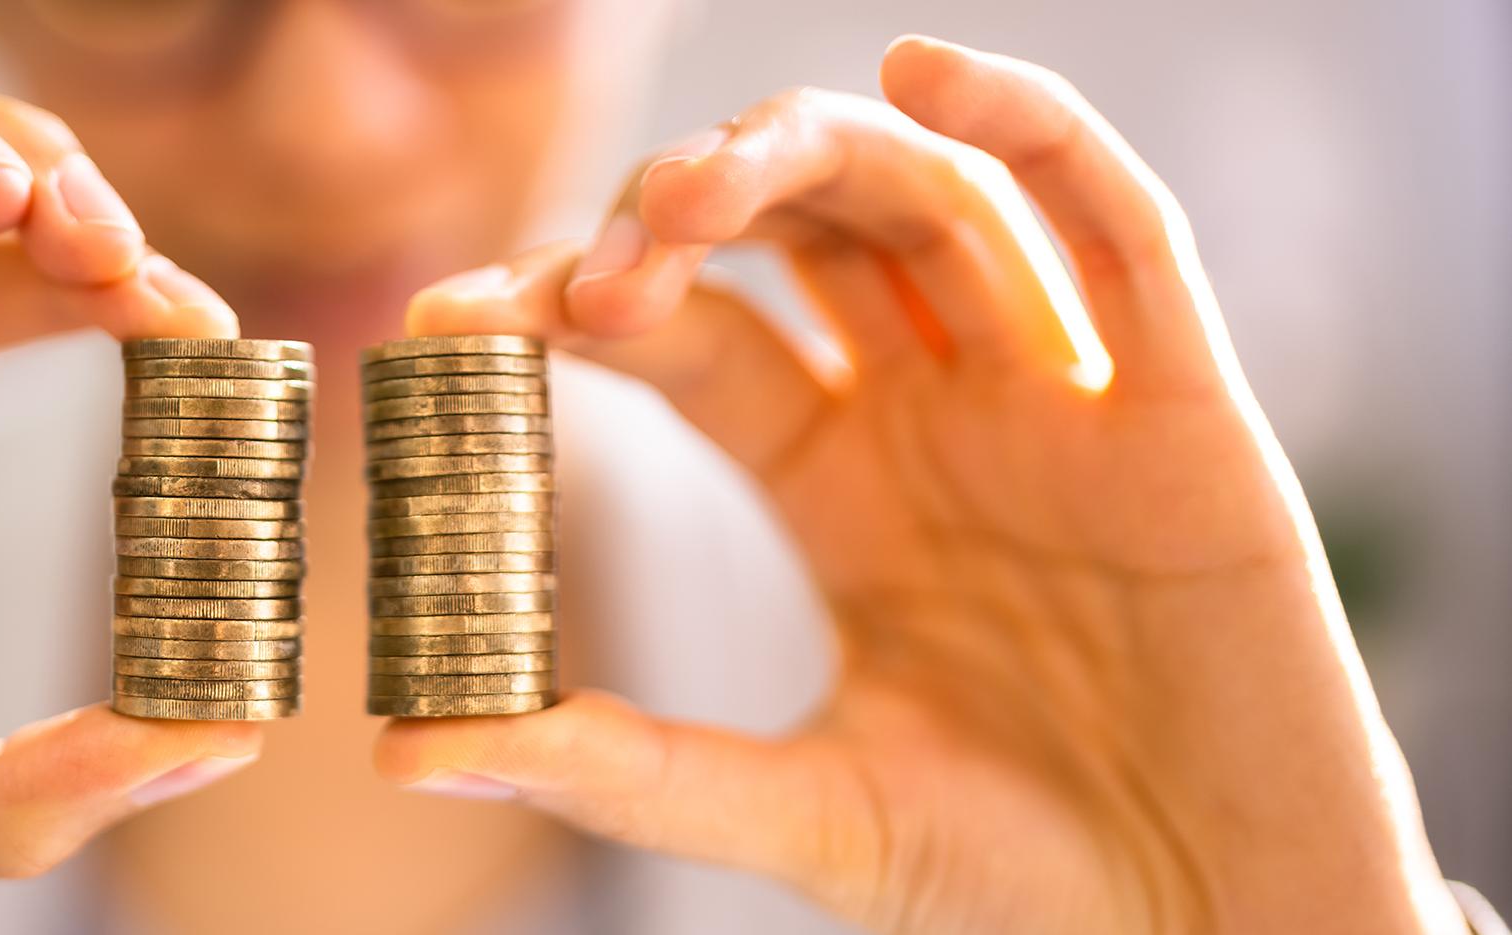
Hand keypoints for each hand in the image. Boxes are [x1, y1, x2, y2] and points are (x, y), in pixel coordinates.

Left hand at [377, 37, 1467, 934]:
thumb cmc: (1018, 884)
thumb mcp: (801, 814)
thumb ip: (620, 768)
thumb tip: (411, 746)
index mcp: (842, 487)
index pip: (690, 339)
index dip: (575, 300)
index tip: (449, 313)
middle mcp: (941, 419)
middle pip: (803, 238)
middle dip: (684, 217)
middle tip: (592, 279)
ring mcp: (1061, 405)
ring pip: (934, 204)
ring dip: (811, 158)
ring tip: (701, 188)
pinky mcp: (1188, 420)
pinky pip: (1122, 236)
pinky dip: (1040, 132)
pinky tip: (929, 71)